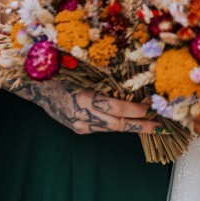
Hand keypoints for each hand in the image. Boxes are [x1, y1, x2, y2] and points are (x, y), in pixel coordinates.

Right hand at [12, 79, 161, 134]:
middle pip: (118, 124)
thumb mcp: (85, 72)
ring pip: (112, 128)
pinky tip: (131, 120)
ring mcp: (80, 125)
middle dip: (141, 125)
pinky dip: (118, 123)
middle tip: (161, 126)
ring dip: (132, 125)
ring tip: (151, 123)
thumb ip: (106, 81)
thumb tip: (133, 85)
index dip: (135, 109)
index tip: (151, 107)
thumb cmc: (62, 71)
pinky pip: (103, 128)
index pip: (116, 108)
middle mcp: (83, 116)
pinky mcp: (79, 129)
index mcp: (84, 99)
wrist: (38, 86)